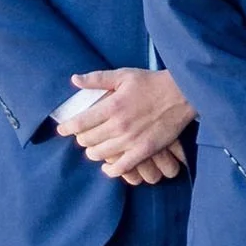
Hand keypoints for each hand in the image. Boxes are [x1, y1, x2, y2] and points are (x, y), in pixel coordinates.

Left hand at [60, 66, 191, 181]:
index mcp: (112, 106)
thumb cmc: (152, 82)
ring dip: (93, 152)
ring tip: (94, 148)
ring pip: (100, 154)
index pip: (80, 123)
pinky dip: (111, 170)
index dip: (67, 128)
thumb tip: (74, 79)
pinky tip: (108, 167)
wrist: (182, 94)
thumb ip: (97, 78)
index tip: (62, 129)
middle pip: (87, 140)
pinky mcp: (144, 150)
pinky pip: (121, 167)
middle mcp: (119, 125)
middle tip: (83, 136)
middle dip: (81, 139)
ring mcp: (131, 140)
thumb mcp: (124, 75)